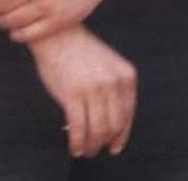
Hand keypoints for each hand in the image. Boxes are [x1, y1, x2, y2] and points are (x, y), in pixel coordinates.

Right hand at [30, 24, 136, 158]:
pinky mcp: (72, 94)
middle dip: (105, 143)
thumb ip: (116, 91)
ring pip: (98, 131)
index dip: (122, 135)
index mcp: (126, 75)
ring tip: (84, 150)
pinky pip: (79, 129)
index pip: (128, 114)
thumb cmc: (82, 53)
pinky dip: (77, 143)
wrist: (59, 36)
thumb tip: (115, 129)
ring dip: (91, 146)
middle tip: (96, 150)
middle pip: (114, 125)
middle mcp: (113, 82)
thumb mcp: (110, 66)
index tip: (115, 147)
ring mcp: (93, 88)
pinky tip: (74, 147)